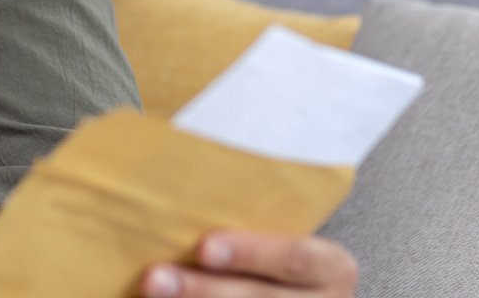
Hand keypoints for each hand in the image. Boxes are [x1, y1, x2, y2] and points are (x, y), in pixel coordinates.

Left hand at [140, 232, 356, 296]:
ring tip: (146, 295)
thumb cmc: (275, 252)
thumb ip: (247, 217)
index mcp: (331, 267)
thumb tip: (172, 190)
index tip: (203, 247)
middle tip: (152, 278)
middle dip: (201, 291)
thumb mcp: (282, 234)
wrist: (296, 293)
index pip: (293, 258)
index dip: (248, 253)